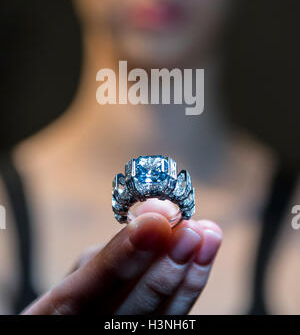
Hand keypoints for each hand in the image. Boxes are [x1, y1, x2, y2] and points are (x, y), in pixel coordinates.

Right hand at [22, 209, 221, 314]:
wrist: (84, 319)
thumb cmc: (80, 294)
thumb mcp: (84, 266)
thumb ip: (113, 247)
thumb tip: (155, 214)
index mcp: (55, 311)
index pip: (86, 288)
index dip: (124, 254)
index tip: (155, 221)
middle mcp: (87, 328)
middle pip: (129, 312)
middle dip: (163, 267)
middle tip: (190, 231)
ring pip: (157, 319)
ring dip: (187, 277)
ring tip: (207, 236)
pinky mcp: (146, 334)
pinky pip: (169, 320)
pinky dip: (188, 290)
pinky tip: (200, 263)